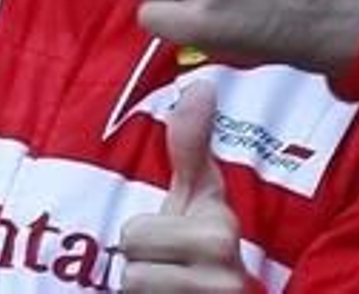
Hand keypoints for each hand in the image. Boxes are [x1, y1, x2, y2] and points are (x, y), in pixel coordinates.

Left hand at [120, 82, 245, 292]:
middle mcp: (227, 269)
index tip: (168, 244)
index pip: (133, 234)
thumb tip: (202, 85)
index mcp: (221, 228)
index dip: (142, 238)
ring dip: (145, 291)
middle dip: (141, 263)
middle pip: (130, 258)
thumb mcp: (197, 194)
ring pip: (133, 285)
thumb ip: (190, 144)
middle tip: (168, 267)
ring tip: (171, 287)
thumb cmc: (201, 247)